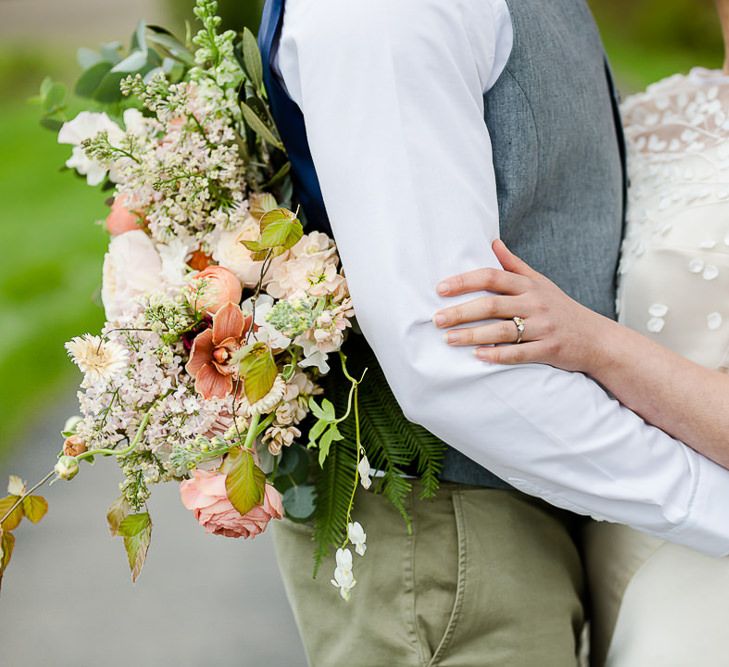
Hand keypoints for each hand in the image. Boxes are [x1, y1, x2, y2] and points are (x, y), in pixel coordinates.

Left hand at [433, 240, 605, 371]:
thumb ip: (514, 265)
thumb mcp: (541, 283)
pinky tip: (477, 357)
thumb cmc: (561, 308)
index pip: (492, 276)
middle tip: (436, 319)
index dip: (464, 281)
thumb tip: (492, 242)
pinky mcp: (549, 349)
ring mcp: (543, 327)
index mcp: (529, 285)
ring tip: (448, 339)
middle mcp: (535, 303)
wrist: (597, 338)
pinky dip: (498, 355)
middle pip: (492, 305)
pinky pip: (520, 353)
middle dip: (461, 312)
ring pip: (502, 331)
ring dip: (472, 335)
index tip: (440, 288)